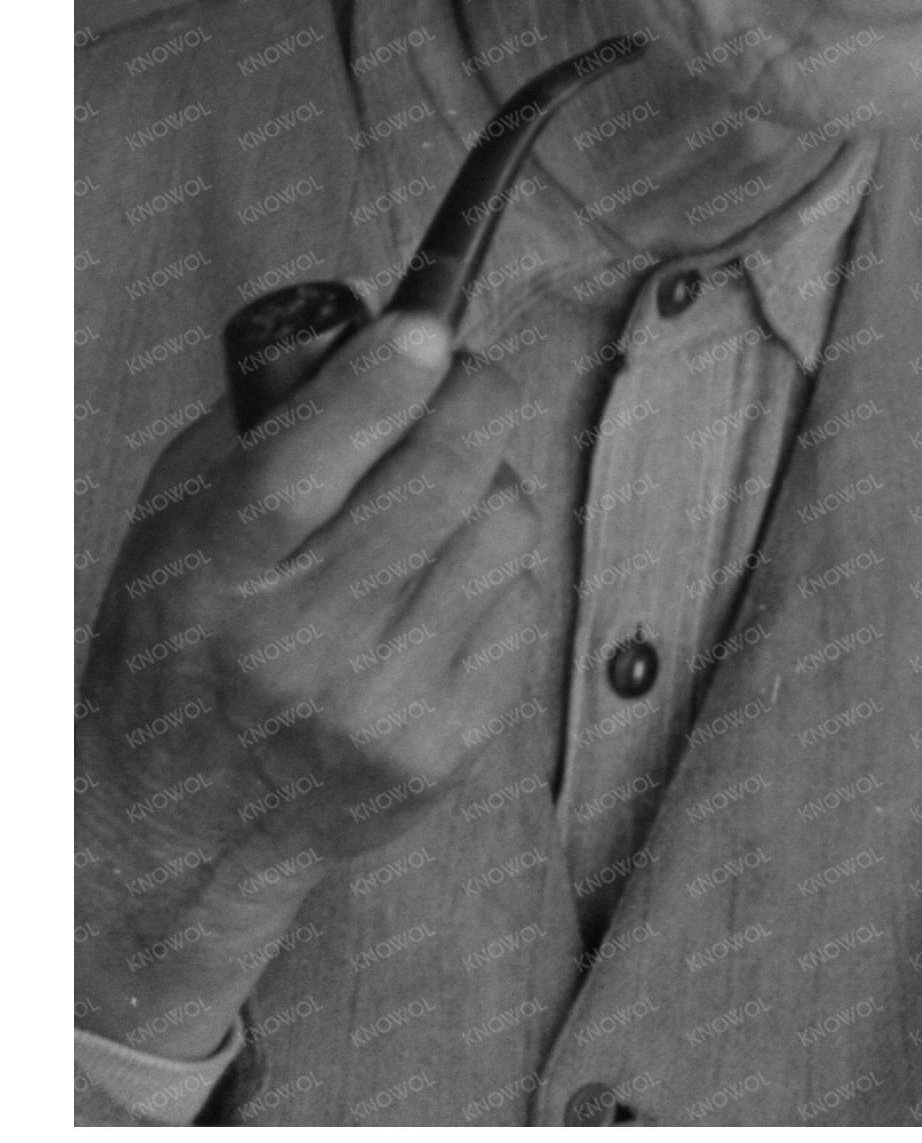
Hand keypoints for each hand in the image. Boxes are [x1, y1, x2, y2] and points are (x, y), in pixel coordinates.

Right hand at [77, 315, 544, 1055]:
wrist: (178, 824)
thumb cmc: (183, 642)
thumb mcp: (178, 524)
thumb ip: (268, 419)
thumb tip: (387, 318)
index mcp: (209, 581)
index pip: (301, 468)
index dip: (376, 385)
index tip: (425, 326)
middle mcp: (294, 647)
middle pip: (439, 479)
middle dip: (472, 398)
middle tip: (464, 379)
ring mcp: (379, 702)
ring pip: (503, 524)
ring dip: (487, 485)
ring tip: (436, 499)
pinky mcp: (446, 743)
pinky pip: (522, 600)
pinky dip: (492, 573)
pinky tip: (436, 588)